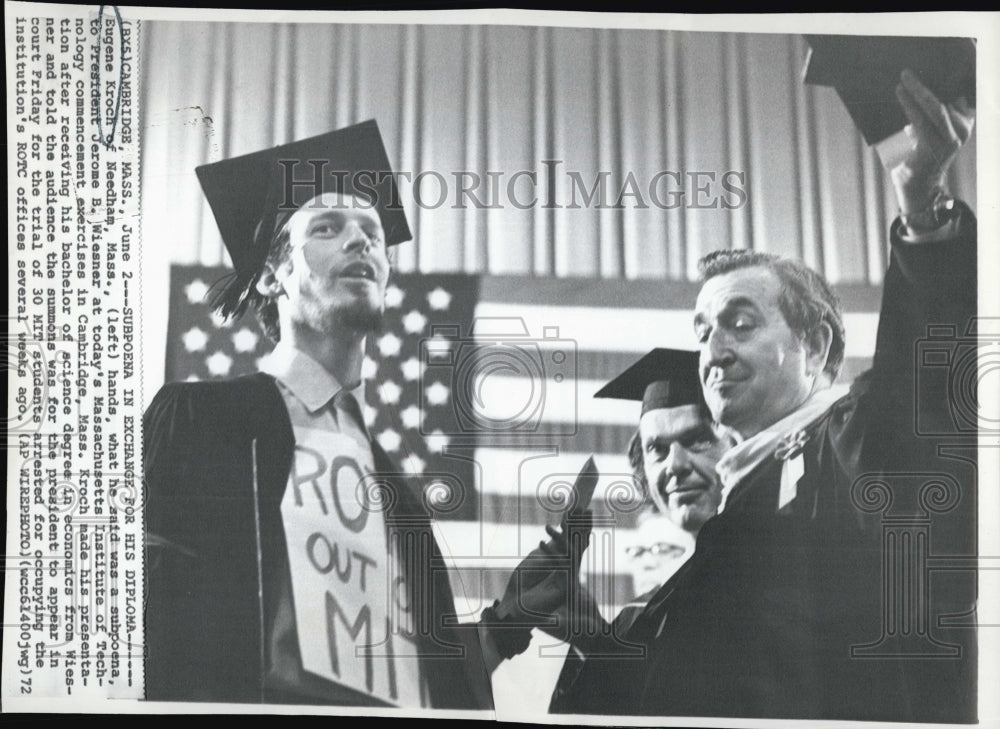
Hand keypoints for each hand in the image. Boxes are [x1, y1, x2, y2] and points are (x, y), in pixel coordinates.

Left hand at [891, 68, 974, 212]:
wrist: (919, 184)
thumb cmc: (922, 152)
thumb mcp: (929, 128)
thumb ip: (930, 112)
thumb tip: (915, 87)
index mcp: (965, 121)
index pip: (959, 93)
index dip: (949, 77)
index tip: (936, 62)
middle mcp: (963, 129)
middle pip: (944, 98)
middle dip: (924, 84)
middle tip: (906, 72)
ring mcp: (952, 140)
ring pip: (934, 108)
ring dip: (914, 93)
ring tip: (901, 83)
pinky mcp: (936, 148)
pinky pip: (921, 122)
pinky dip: (909, 106)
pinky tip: (900, 96)